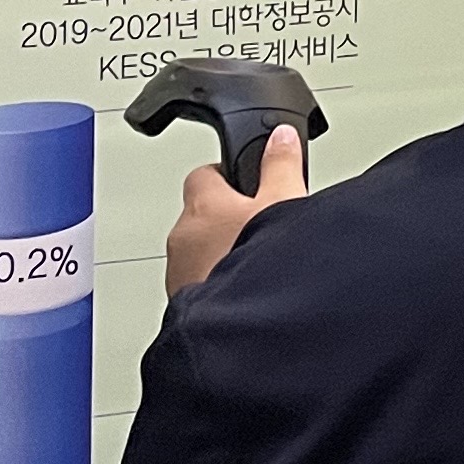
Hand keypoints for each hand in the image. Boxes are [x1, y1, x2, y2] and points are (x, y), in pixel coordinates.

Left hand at [165, 124, 306, 295]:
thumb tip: (280, 136)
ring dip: (219, 255)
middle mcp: (182, 236)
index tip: (247, 185)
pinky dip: (216, 284)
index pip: (205, 174)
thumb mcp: (285, 202)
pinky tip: (245, 293)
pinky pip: (198, 284)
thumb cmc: (258, 263)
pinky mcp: (182, 303)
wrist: (244, 326)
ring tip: (256, 266)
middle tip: (259, 231)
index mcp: (203, 204)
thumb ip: (282, 165)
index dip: (228, 177)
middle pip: (202, 215)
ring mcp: (178, 272)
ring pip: (198, 252)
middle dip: (226, 221)